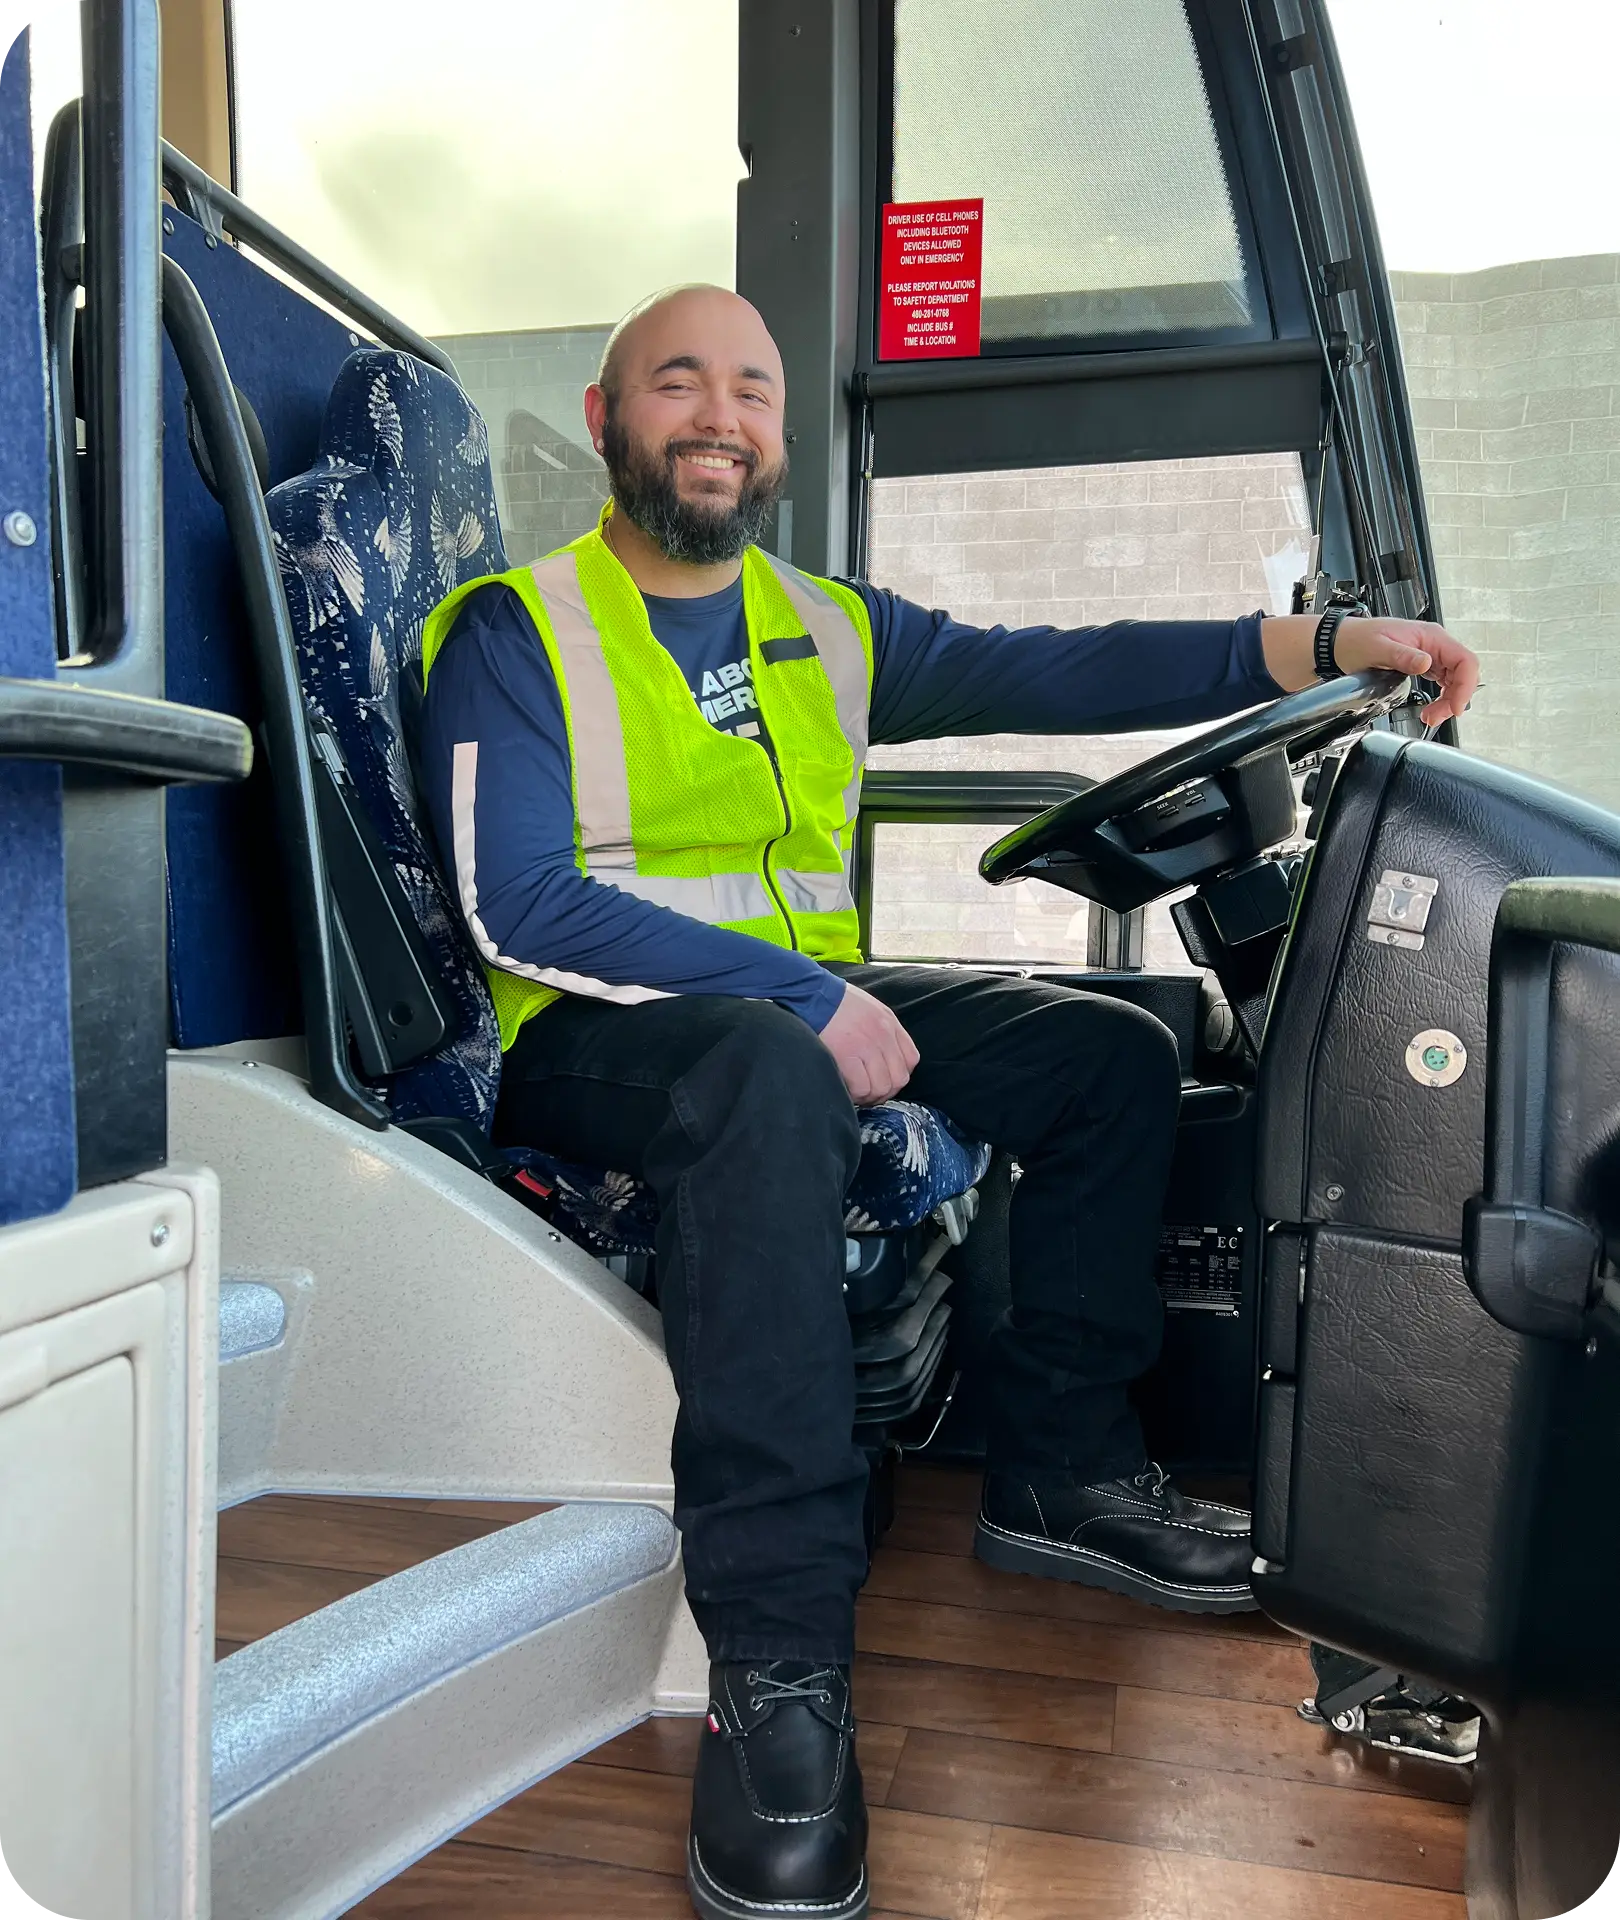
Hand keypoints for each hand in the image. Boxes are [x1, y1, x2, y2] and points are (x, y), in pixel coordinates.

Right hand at [818, 981, 918, 1104]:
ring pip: (882, 1087)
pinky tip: (846, 1088)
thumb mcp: (869, 1008)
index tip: (884, 1079)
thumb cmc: (834, 1003)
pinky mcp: (847, 1055)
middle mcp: (883, 1035)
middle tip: (869, 1092)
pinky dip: (855, 1094)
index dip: (898, 1075)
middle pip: (899, 1078)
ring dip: (869, 1095)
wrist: (810, 995)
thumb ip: (881, 1030)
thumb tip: (883, 1057)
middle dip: (885, 1091)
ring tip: (856, 1092)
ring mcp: (867, 1046)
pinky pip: (862, 1087)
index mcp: (889, 1022)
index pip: (911, 1059)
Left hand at [1332, 618, 1479, 727]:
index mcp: (1431, 636)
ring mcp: (1430, 654)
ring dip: (1448, 701)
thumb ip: (1403, 656)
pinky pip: (1443, 682)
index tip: (1455, 707)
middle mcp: (1434, 644)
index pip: (1465, 660)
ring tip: (1430, 716)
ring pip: (1455, 681)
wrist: (1342, 642)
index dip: (1465, 686)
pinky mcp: (1424, 665)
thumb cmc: (1357, 640)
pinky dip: (1441, 698)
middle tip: (1434, 717)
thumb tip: (1426, 663)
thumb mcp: (1378, 648)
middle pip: (1463, 673)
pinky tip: (1430, 708)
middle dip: (1455, 698)